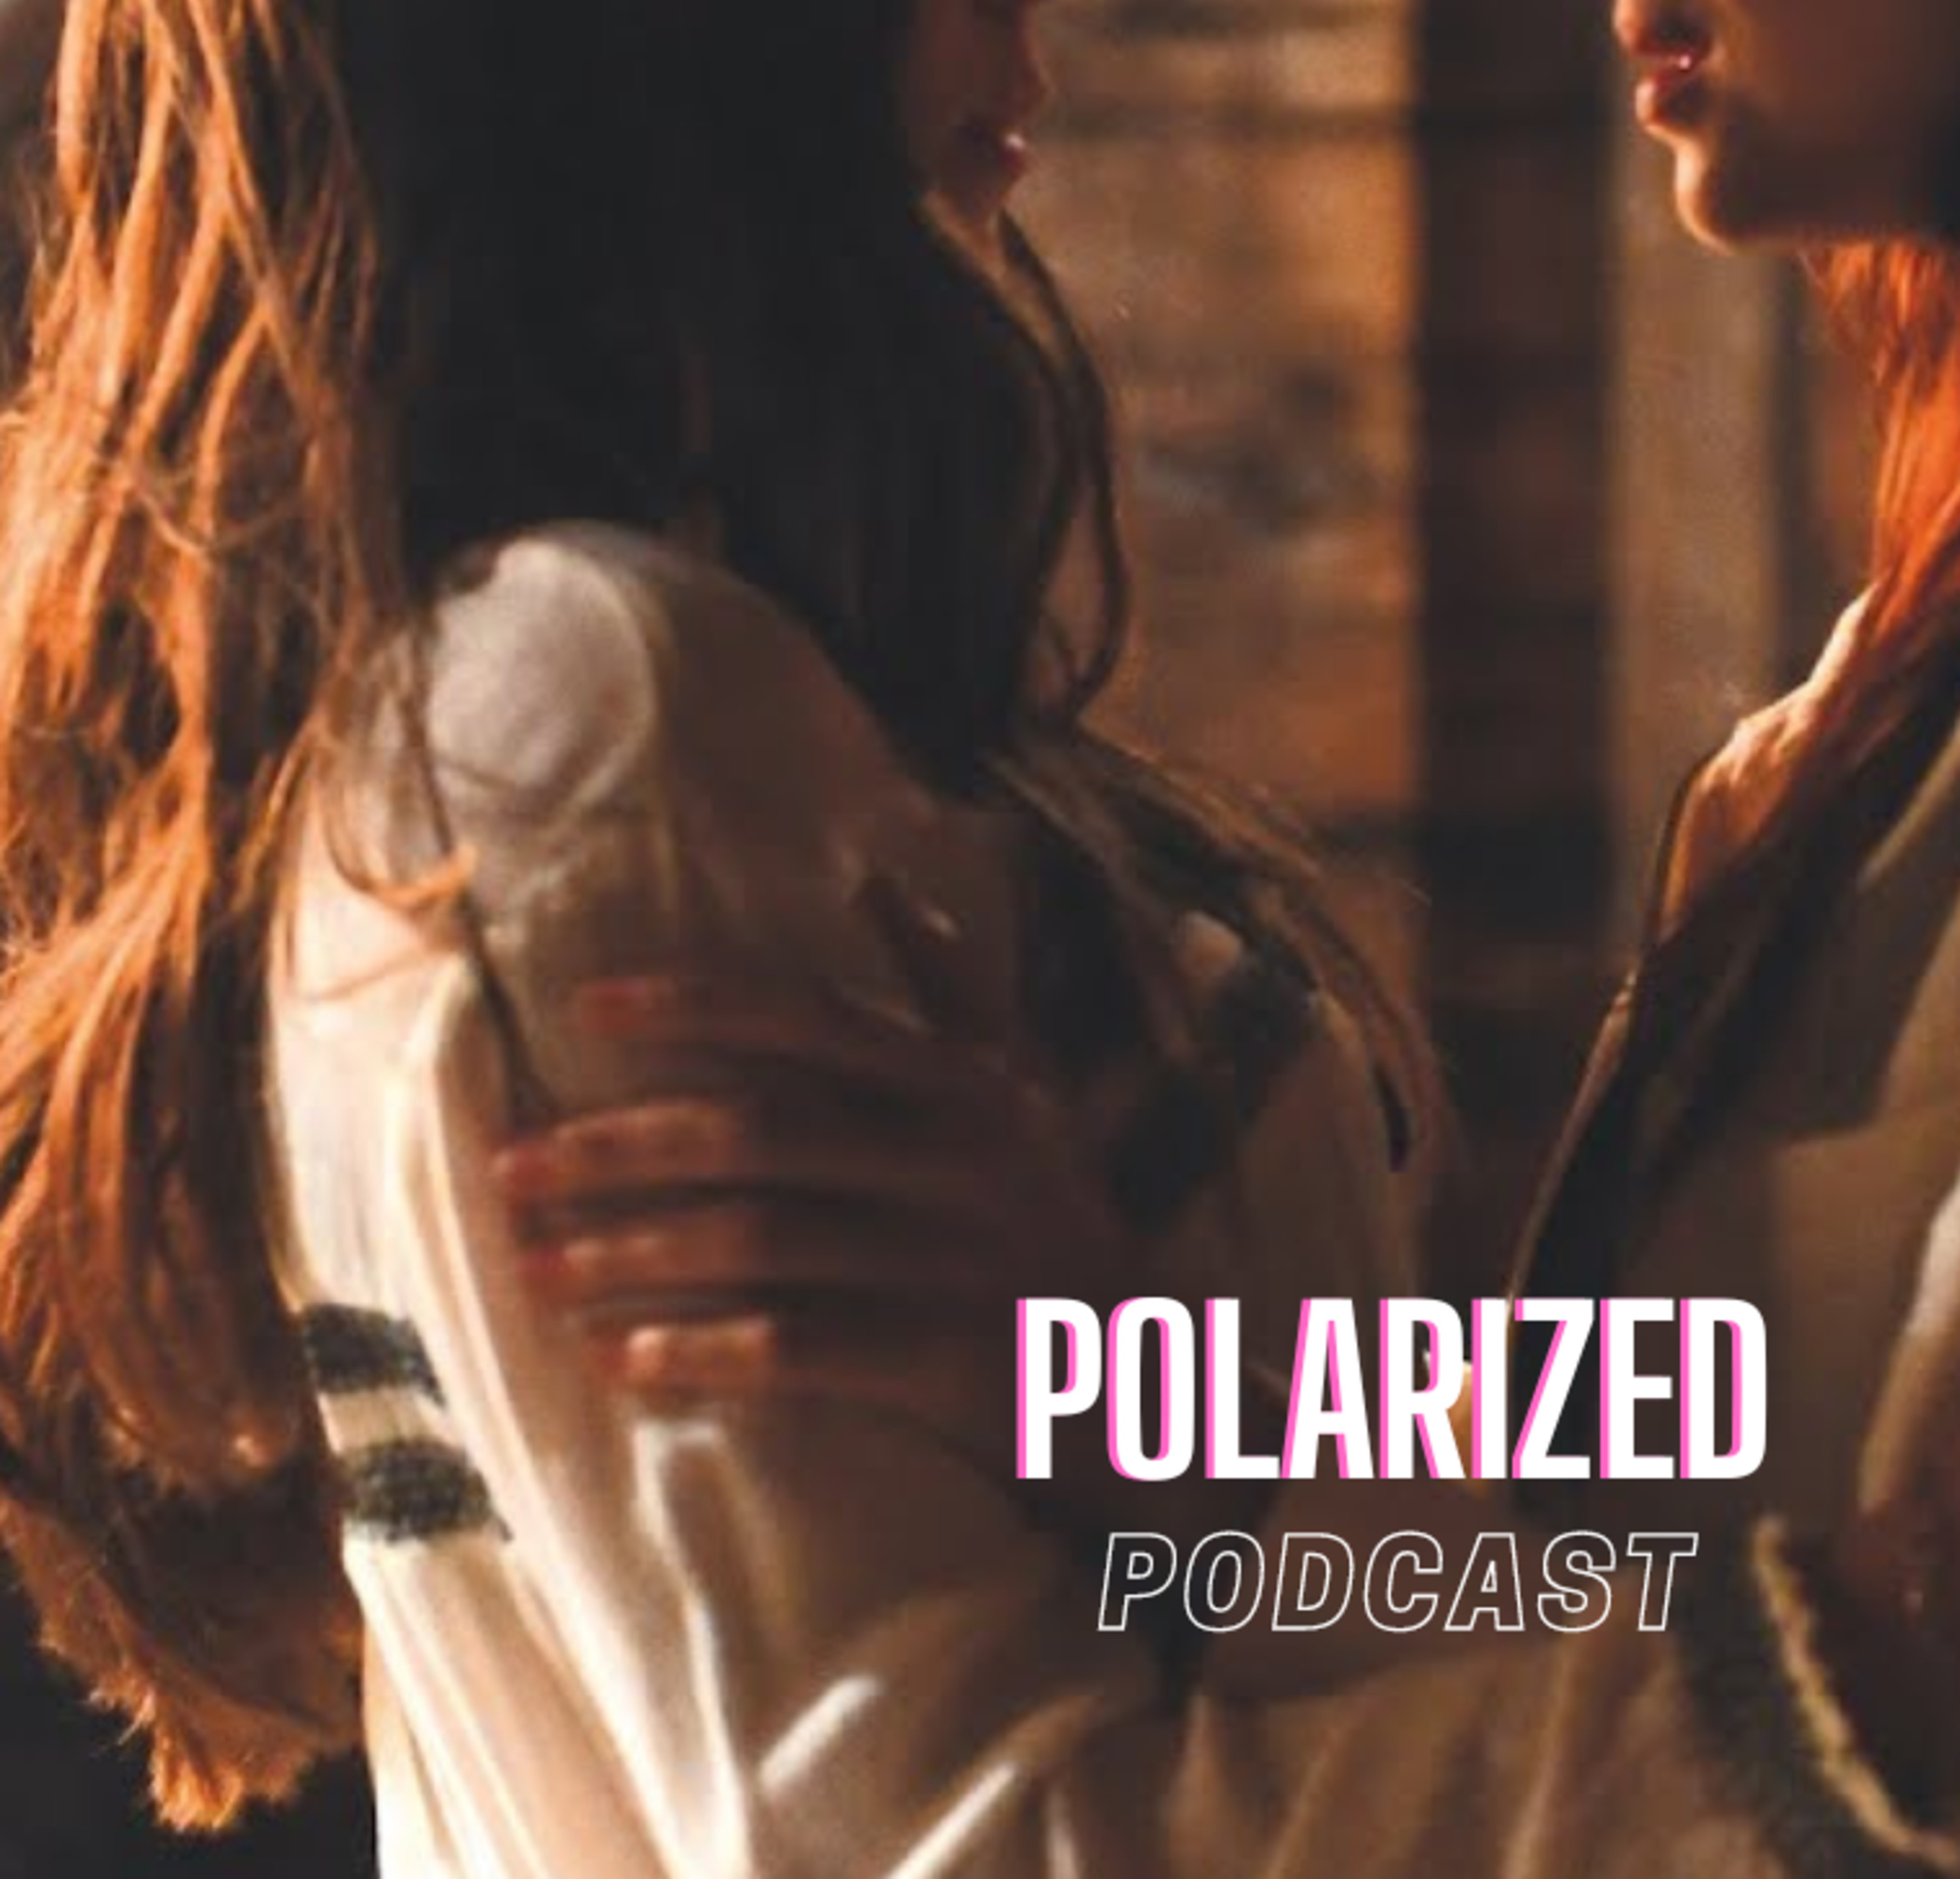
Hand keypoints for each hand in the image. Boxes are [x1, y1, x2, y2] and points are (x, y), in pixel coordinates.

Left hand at [494, 960, 1132, 1478]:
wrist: (1144, 1383)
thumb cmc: (1054, 1225)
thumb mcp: (1022, 1093)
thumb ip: (952, 989)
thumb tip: (880, 881)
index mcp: (968, 1083)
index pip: (809, 1024)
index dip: (693, 1009)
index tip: (584, 1007)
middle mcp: (962, 1155)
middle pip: (758, 1132)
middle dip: (620, 1147)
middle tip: (510, 1168)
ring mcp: (957, 1257)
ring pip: (762, 1240)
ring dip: (632, 1256)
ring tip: (533, 1272)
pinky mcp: (951, 1357)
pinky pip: (798, 1348)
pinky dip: (701, 1352)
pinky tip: (619, 1361)